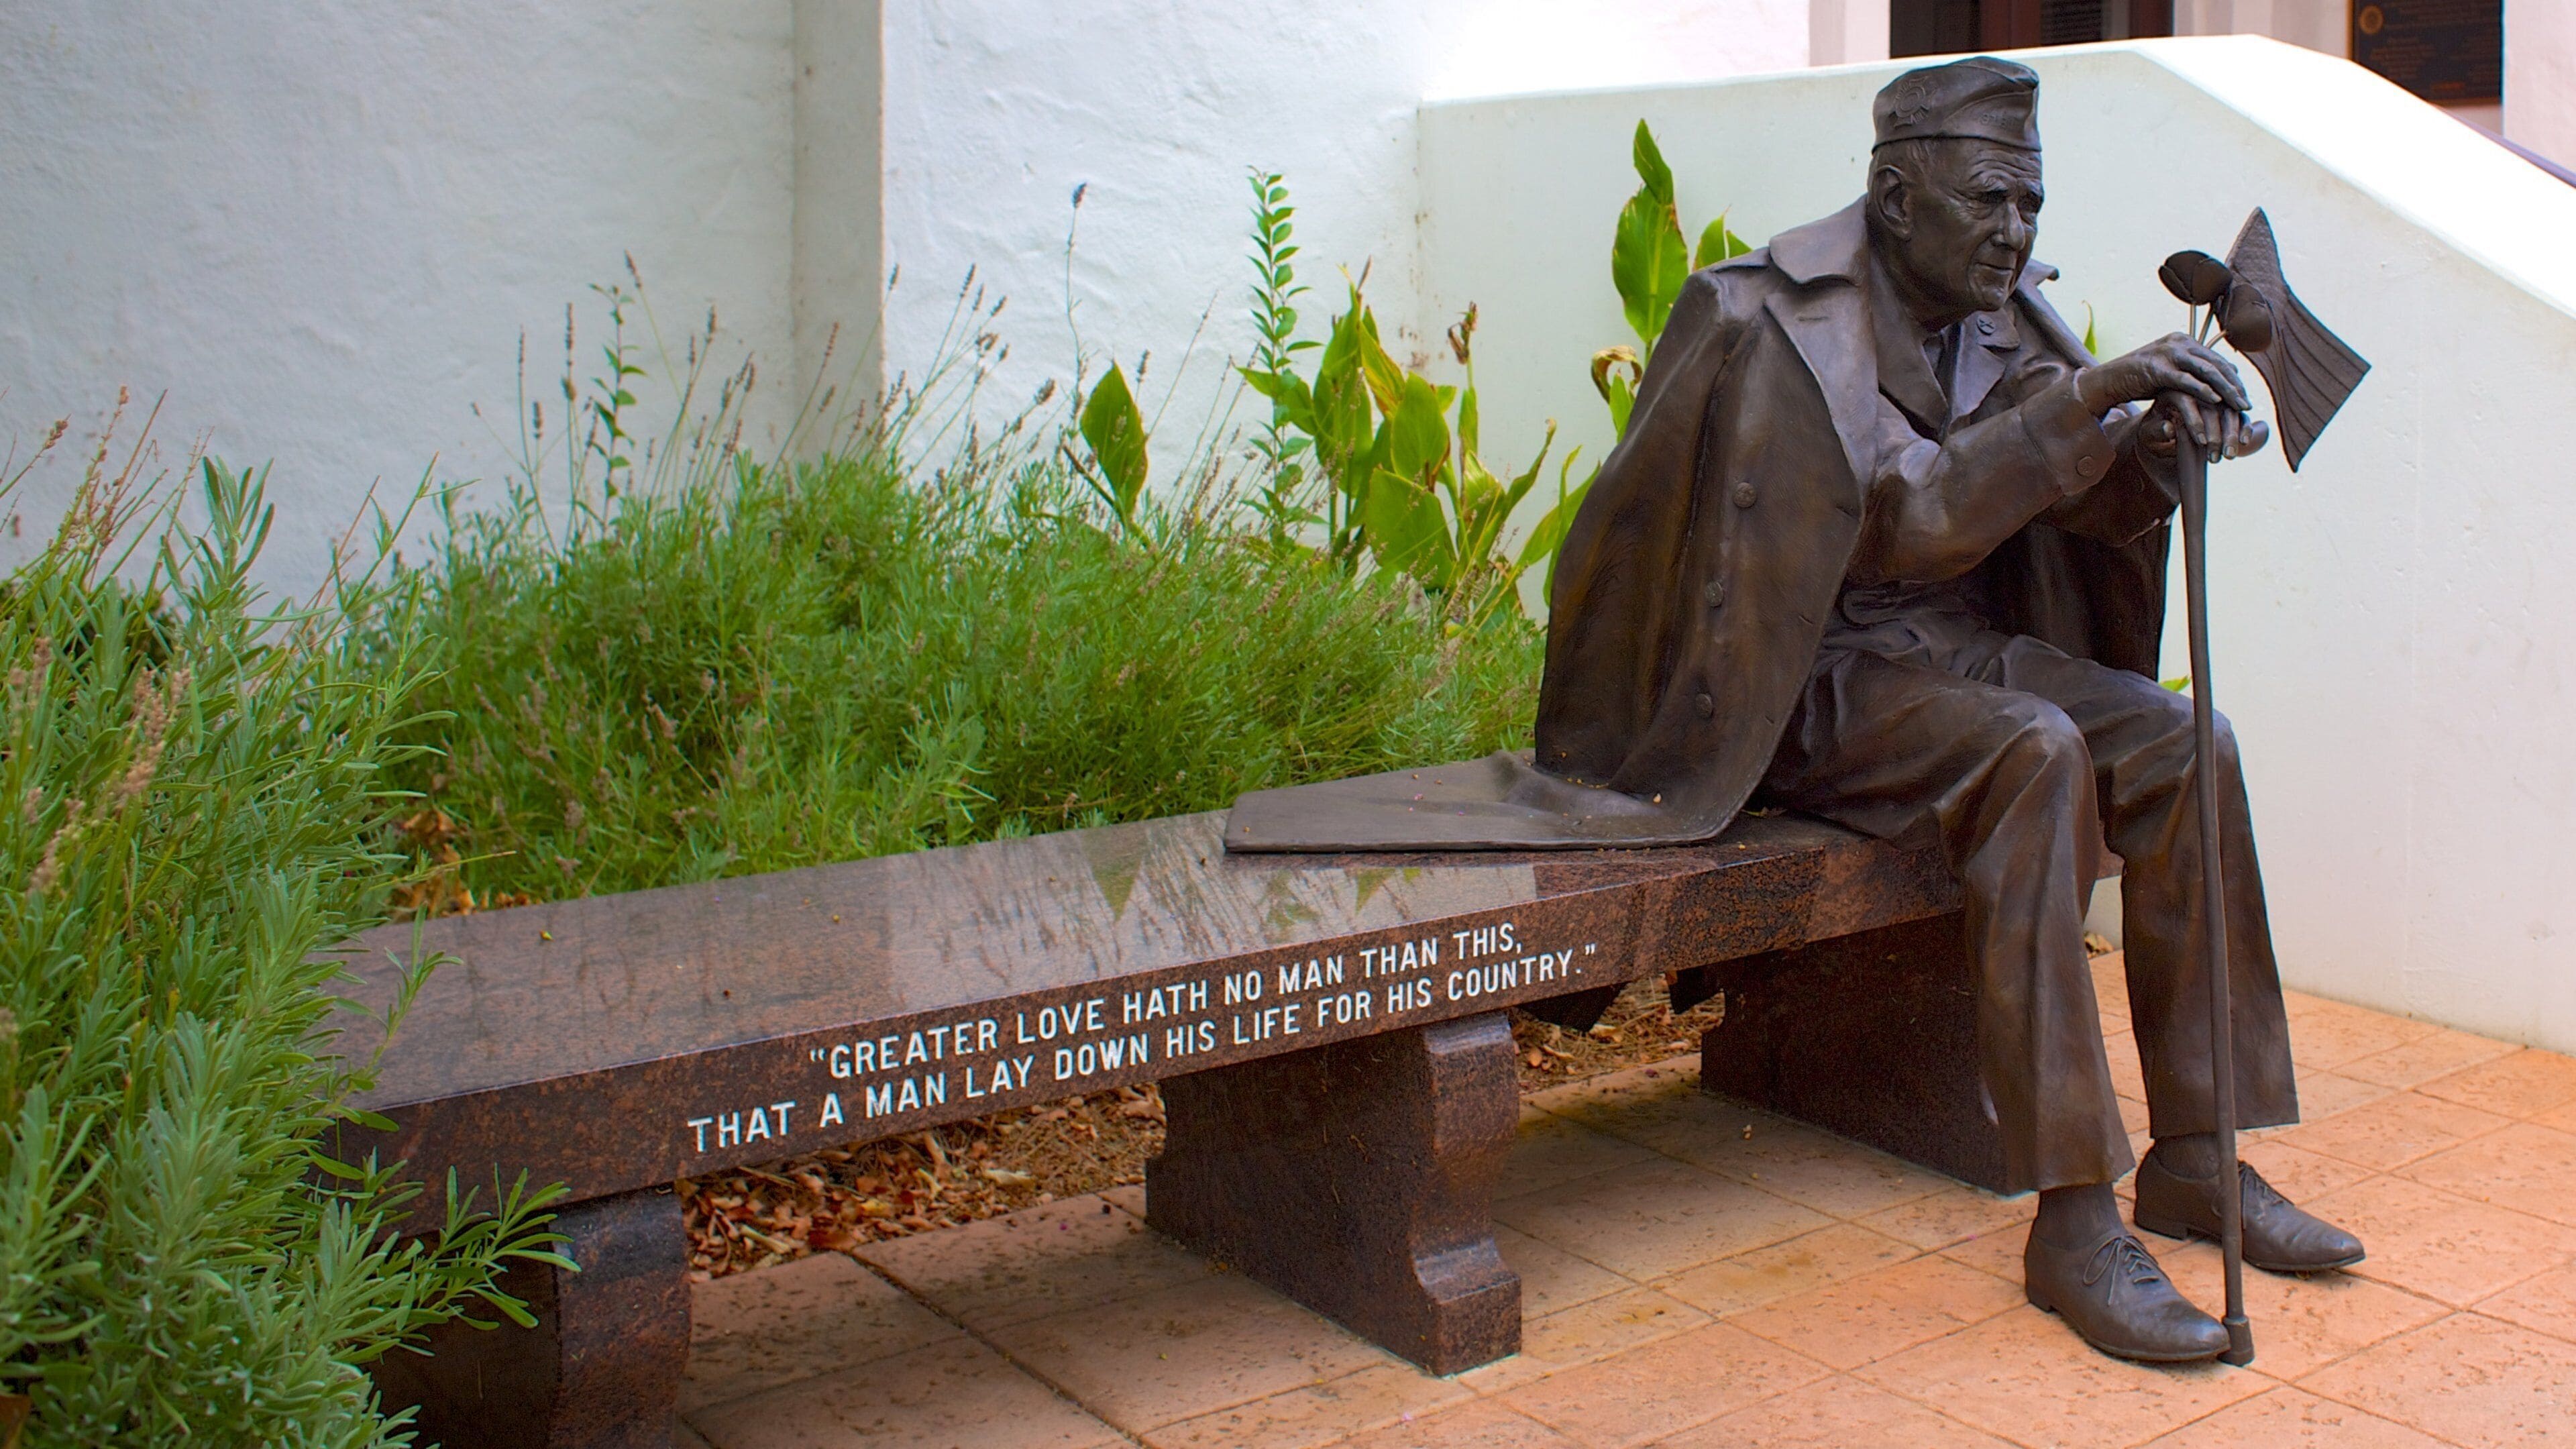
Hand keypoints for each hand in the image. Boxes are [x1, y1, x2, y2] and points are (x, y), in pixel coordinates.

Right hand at [2075, 333, 2250, 415]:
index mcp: (2184, 341)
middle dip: (2235, 386)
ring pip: (2206, 371)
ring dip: (2226, 390)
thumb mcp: (2168, 370)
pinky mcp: (2157, 368)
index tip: (2244, 396)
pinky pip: (2186, 380)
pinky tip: (2216, 401)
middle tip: (2247, 404)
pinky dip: (2203, 390)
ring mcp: (2168, 353)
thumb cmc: (2139, 379)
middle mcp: (2179, 342)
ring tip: (2239, 406)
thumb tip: (2217, 380)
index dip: (2233, 378)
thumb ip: (2190, 371)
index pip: (2216, 359)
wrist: (2109, 379)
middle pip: (2216, 364)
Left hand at [2139, 394, 2269, 460]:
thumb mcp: (2147, 432)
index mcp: (2172, 389)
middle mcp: (2196, 388)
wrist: (2160, 427)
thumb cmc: (2152, 430)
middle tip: (2220, 454)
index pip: (2186, 401)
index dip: (2194, 422)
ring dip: (2233, 433)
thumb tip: (2168, 429)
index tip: (2201, 443)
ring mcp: (2213, 395)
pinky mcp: (2226, 404)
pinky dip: (2244, 426)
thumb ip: (2156, 430)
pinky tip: (2245, 442)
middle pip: (2212, 406)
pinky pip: (2239, 413)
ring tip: (2229, 455)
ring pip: (2229, 409)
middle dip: (2218, 432)